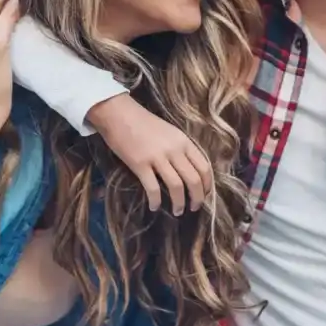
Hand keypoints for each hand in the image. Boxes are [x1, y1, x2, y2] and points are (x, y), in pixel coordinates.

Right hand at [87, 94, 211, 215]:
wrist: (118, 113)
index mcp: (184, 141)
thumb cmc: (144, 122)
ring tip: (177, 211)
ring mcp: (157, 157)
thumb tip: (189, 170)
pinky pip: (153, 188)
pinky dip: (156, 201)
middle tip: (195, 208)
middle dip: (197, 198)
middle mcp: (174, 150)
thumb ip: (181, 149)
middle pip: (193, 179)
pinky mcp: (140, 164)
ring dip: (179, 203)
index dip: (207, 185)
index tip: (205, 195)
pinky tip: (154, 207)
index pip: (204, 167)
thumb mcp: (170, 132)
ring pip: (176, 186)